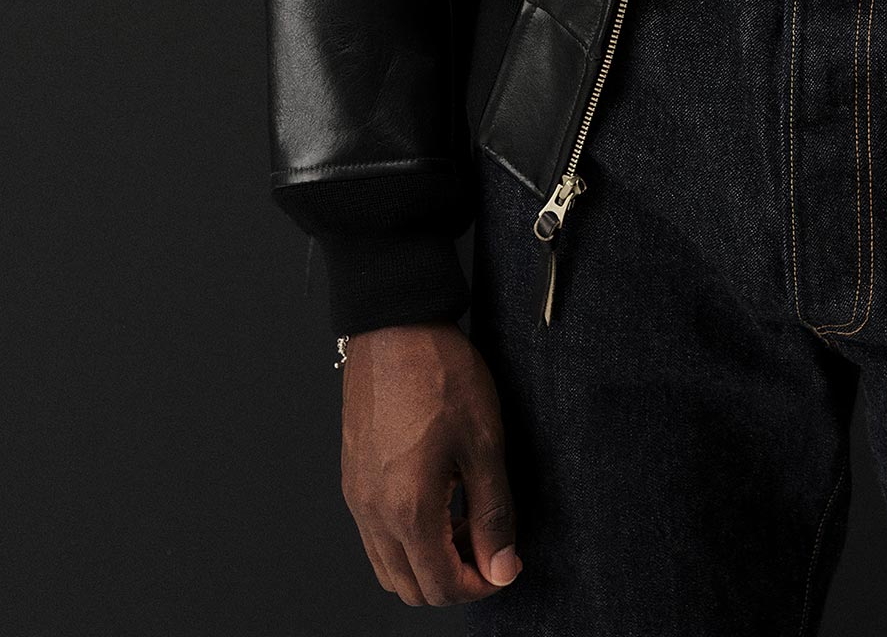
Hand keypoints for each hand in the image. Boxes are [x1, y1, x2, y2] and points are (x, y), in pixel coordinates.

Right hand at [339, 322, 520, 606]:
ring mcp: (357, 499)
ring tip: (464, 521)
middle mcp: (373, 515)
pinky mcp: (352, 480)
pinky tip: (437, 501)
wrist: (395, 327)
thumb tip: (502, 568)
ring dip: (427, 563)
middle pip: (411, 589)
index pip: (441, 587)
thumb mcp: (484, 443)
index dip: (480, 586)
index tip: (505, 564)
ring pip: (389, 568)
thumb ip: (494, 514)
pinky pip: (374, 538)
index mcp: (408, 510)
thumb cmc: (440, 375)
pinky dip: (405, 540)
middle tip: (488, 544)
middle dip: (454, 580)